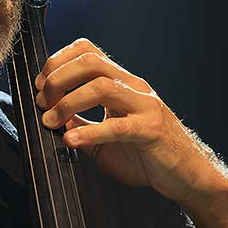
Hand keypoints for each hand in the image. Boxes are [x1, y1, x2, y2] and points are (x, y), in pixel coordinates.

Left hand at [34, 38, 217, 204]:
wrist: (187, 176)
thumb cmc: (147, 155)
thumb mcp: (105, 137)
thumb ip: (81, 124)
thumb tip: (51, 117)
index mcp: (123, 83)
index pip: (87, 51)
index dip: (57, 63)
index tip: (40, 86)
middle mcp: (134, 87)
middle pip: (90, 62)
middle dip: (57, 78)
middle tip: (42, 103)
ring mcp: (145, 106)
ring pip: (102, 87)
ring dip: (68, 102)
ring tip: (51, 121)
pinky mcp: (152, 131)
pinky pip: (118, 126)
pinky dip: (90, 131)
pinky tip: (71, 140)